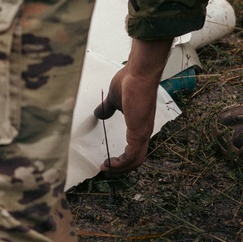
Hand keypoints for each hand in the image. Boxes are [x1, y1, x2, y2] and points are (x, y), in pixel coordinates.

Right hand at [93, 38, 172, 172]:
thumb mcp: (114, 98)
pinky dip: (121, 163)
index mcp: (139, 124)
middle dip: (121, 167)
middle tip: (106, 168)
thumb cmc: (130, 81)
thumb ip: (107, 108)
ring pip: (135, 160)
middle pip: (136, 158)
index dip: (122, 156)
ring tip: (106, 168)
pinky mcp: (139, 132)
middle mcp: (143, 131)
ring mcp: (142, 132)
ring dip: (120, 168)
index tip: (108, 159)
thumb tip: (99, 113)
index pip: (135, 147)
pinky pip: (132, 155)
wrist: (139, 73)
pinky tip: (109, 163)